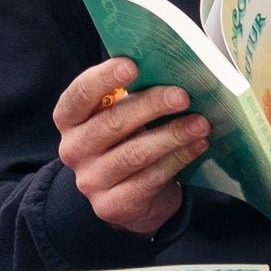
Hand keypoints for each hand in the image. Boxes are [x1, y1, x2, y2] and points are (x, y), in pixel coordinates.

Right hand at [52, 58, 208, 235]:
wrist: (129, 197)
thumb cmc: (126, 141)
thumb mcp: (120, 116)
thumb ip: (131, 96)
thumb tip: (169, 71)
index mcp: (70, 119)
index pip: (80, 95)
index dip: (103, 78)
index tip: (132, 65)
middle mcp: (73, 150)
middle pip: (113, 123)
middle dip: (152, 105)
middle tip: (183, 96)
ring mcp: (90, 180)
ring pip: (136, 153)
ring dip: (173, 135)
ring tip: (200, 123)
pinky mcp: (112, 205)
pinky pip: (150, 178)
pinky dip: (178, 159)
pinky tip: (197, 145)